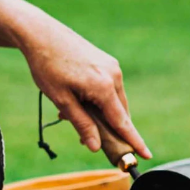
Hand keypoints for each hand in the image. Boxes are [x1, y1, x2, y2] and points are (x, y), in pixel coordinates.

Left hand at [0, 0, 150, 157]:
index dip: (134, 141)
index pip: (122, 122)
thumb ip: (82, 124)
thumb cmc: (47, 66)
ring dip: (100, 114)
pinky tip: (78, 99)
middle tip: (84, 140)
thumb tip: (96, 147)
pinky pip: (109, 89)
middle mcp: (114, 76)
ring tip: (71, 114)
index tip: (147, 155)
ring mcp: (113, 68)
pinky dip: (99, 101)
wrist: (41, 33)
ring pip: (114, 102)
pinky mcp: (108, 63)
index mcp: (103, 86)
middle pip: (120, 114)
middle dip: (107, 129)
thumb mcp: (62, 100)